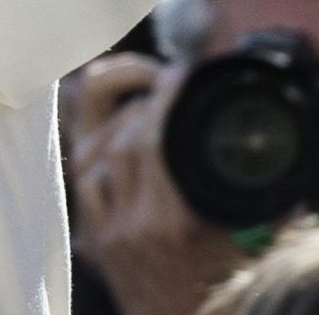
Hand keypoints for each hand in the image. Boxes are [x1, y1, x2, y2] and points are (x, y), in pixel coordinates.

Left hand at [67, 54, 248, 314]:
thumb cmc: (226, 290)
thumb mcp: (254, 243)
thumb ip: (264, 201)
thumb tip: (278, 156)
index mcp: (175, 222)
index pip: (155, 138)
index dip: (165, 96)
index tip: (181, 72)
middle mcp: (134, 223)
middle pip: (125, 139)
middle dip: (147, 103)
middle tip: (170, 84)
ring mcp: (107, 230)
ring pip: (99, 154)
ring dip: (123, 124)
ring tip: (153, 110)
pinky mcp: (92, 238)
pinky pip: (86, 180)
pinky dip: (102, 155)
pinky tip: (126, 145)